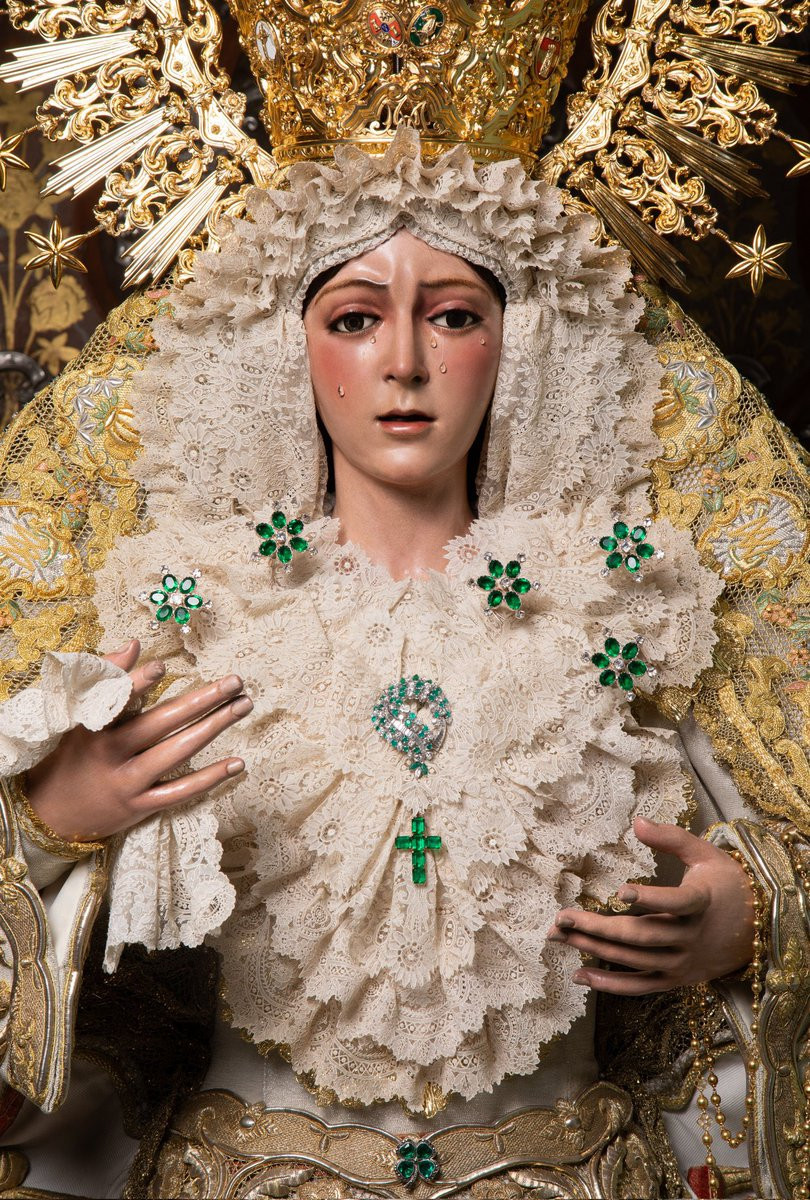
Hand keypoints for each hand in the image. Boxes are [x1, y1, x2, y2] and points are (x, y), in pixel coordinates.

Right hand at [26, 639, 251, 842]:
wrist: (50, 815)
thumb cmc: (73, 755)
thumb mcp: (77, 717)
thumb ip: (105, 678)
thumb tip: (134, 643)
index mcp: (94, 726)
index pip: (117, 700)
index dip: (137, 683)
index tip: (162, 665)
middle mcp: (112, 753)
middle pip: (163, 722)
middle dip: (203, 699)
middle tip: (236, 681)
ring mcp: (128, 782)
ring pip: (178, 752)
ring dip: (215, 727)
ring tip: (244, 706)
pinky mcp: (140, 806)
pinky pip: (181, 791)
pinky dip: (211, 778)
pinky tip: (237, 763)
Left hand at [547, 816, 755, 993]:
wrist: (756, 931)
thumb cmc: (725, 885)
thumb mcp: (705, 854)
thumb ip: (672, 837)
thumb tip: (637, 822)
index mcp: (701, 903)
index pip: (676, 902)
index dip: (650, 898)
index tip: (620, 890)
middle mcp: (690, 937)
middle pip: (640, 935)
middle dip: (596, 927)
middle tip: (560, 918)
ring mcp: (681, 962)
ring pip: (633, 960)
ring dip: (593, 949)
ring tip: (557, 936)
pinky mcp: (675, 979)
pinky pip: (639, 986)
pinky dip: (609, 984)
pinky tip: (579, 974)